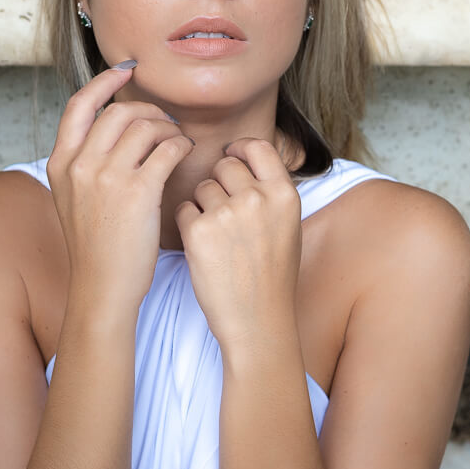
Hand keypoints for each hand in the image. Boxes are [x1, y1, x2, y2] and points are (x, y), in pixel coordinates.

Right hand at [46, 63, 194, 311]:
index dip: (104, 82)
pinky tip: (185, 155)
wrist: (102, 287)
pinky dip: (181, 146)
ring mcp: (107, 177)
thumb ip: (84, 163)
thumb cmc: (96, 246)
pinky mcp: (138, 192)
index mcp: (60, 164)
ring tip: (177, 141)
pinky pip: (167, 149)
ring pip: (145, 126)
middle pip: (119, 111)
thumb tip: (111, 130)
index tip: (126, 72)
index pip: (79, 105)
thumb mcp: (73, 198)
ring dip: (168, 128)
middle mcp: (80, 165)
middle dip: (148, 110)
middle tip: (165, 123)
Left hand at [174, 138, 302, 351]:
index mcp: (284, 194)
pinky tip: (203, 248)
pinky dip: (187, 224)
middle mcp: (257, 198)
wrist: (258, 321)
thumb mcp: (286, 226)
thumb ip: (269, 192)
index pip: (257, 147)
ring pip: (201, 187)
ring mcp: (227, 214)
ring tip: (218, 238)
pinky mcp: (199, 231)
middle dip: (219, 182)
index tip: (230, 154)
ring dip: (202, 205)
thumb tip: (243, 159)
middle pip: (225, 165)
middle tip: (224, 214)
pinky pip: (183, 209)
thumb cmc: (271, 276)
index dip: (239, 148)